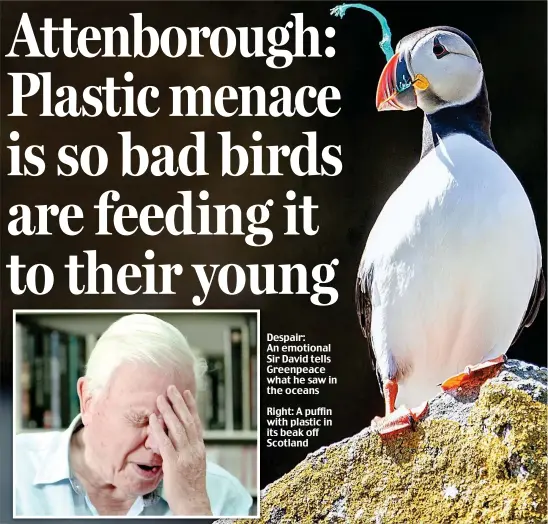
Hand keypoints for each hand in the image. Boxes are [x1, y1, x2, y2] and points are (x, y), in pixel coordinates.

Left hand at [150, 386, 211, 515]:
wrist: (193, 504)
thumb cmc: (191, 485)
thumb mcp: (194, 462)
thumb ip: (188, 447)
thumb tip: (178, 434)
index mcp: (200, 447)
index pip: (196, 421)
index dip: (191, 406)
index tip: (186, 392)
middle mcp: (194, 448)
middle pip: (187, 420)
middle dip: (178, 403)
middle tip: (171, 388)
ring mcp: (185, 456)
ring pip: (177, 428)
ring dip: (168, 412)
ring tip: (160, 398)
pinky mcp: (174, 464)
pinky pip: (165, 443)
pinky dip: (159, 430)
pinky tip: (153, 420)